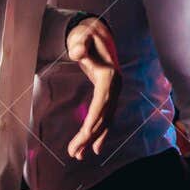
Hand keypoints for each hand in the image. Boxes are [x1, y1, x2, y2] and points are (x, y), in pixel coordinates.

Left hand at [65, 16, 120, 160]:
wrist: (98, 33)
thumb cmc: (87, 36)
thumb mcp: (83, 36)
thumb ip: (80, 44)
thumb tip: (76, 52)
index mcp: (109, 76)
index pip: (102, 103)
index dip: (93, 120)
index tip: (84, 135)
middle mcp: (115, 87)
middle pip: (103, 116)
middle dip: (89, 136)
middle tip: (73, 152)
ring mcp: (114, 93)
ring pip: (105, 120)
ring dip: (93, 139)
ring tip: (77, 155)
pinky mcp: (109, 96)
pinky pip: (106, 118)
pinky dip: (101, 134)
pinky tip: (94, 149)